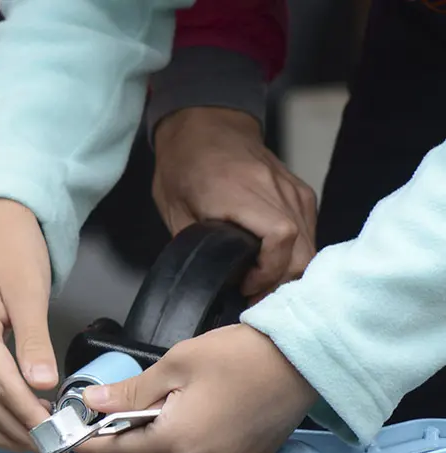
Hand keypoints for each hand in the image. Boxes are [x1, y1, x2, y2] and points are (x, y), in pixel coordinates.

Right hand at [0, 198, 58, 452]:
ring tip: (43, 447)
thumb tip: (42, 384)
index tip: (56, 435)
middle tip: (58, 450)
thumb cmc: (12, 251)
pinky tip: (21, 429)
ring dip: (5, 434)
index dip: (27, 414)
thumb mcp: (29, 290)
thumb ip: (34, 339)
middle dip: (20, 433)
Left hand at [75, 324, 317, 452]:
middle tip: (115, 406)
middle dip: (129, 430)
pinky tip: (198, 408)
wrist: (302, 358)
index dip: (93, 442)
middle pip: (148, 452)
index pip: (119, 450)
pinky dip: (192, 435)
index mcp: (178, 441)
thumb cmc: (242, 355)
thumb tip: (95, 401)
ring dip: (163, 431)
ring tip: (167, 398)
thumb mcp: (175, 365)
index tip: (73, 436)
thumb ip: (131, 392)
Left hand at [153, 107, 317, 301]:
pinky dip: (294, 254)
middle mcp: (273, 189)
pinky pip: (309, 232)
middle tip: (253, 297)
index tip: (245, 286)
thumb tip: (213, 280)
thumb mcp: (173, 209)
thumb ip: (196, 245)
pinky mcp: (300, 192)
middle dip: (280, 283)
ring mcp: (292, 189)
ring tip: (260, 285)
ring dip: (289, 272)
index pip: (280, 236)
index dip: (268, 271)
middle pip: (303, 250)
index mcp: (238, 191)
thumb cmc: (184, 164)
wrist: (205, 124)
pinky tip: (271, 264)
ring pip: (311, 246)